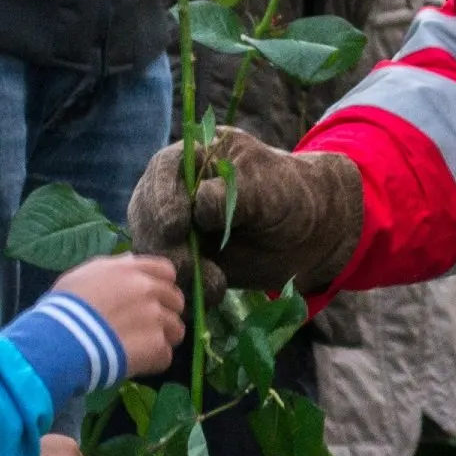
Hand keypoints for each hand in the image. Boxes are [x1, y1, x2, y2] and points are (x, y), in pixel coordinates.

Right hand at [49, 254, 184, 379]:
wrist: (62, 338)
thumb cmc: (65, 306)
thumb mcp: (83, 275)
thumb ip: (113, 266)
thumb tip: (130, 260)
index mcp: (132, 270)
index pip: (166, 270)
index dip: (163, 284)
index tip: (155, 297)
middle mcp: (149, 290)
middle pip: (176, 300)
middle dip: (166, 312)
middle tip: (149, 326)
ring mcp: (156, 318)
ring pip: (176, 329)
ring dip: (163, 339)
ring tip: (143, 348)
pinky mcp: (156, 346)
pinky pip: (165, 355)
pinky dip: (153, 361)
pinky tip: (135, 363)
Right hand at [127, 130, 366, 294]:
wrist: (309, 235)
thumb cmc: (290, 196)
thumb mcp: (269, 188)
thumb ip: (234, 194)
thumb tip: (200, 204)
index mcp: (196, 157)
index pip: (164, 169)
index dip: (162, 197)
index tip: (175, 225)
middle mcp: (176, 189)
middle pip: (146, 212)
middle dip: (164, 242)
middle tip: (189, 266)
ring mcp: (176, 226)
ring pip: (153, 248)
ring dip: (176, 271)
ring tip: (215, 285)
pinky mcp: (184, 258)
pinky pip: (170, 275)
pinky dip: (183, 290)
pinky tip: (209, 298)